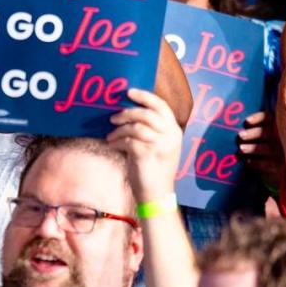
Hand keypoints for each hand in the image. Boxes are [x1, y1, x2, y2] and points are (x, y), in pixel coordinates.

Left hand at [108, 89, 182, 203]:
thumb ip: (150, 129)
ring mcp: (160, 145)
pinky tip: (112, 144)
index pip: (161, 106)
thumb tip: (128, 112)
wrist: (156, 195)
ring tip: (111, 135)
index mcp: (174, 131)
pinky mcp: (147, 155)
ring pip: (136, 126)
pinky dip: (117, 141)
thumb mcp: (156, 146)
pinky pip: (128, 140)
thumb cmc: (153, 169)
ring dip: (120, 129)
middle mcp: (171, 136)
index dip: (145, 96)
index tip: (129, 91)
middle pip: (147, 114)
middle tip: (114, 117)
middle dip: (127, 112)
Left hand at [237, 110, 284, 191]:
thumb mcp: (265, 135)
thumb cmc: (268, 147)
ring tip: (241, 148)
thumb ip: (256, 129)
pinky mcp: (281, 167)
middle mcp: (282, 138)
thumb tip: (239, 130)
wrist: (284, 170)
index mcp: (277, 126)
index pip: (268, 118)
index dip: (257, 118)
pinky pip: (269, 165)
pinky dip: (256, 163)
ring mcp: (283, 153)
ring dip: (253, 148)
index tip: (246, 122)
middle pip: (267, 132)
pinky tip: (247, 161)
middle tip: (240, 135)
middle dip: (252, 134)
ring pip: (268, 149)